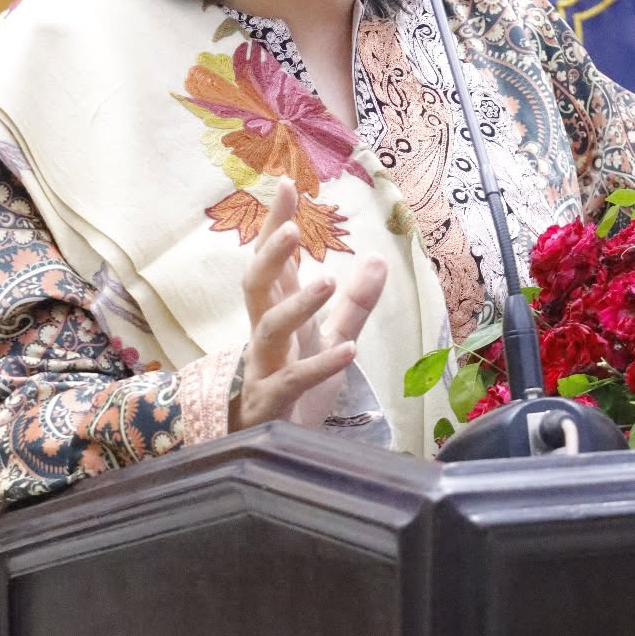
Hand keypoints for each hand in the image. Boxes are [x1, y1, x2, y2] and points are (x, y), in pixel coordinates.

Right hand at [234, 177, 386, 430]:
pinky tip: (348, 350)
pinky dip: (320, 365)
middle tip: (290, 228)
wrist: (273, 451)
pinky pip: (292, 381)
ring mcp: (264, 368)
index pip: (272, 261)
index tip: (287, 184)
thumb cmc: (293, 388)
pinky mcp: (272, 403)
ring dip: (298, 303)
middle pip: (256, 286)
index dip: (276, 223)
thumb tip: (378, 258)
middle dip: (270, 255)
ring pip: (270, 329)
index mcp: (276, 313)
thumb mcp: (330, 339)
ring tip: (327, 280)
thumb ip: (354, 303)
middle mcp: (265, 335)